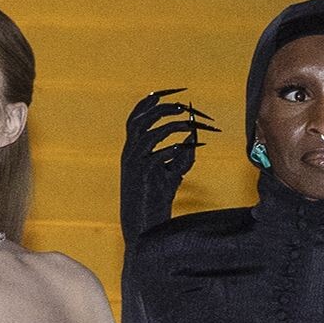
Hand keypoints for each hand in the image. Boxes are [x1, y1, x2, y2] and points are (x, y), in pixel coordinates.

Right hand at [121, 87, 216, 237]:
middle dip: (163, 108)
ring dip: (172, 127)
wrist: (143, 230)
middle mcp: (129, 153)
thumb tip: (194, 138)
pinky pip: (156, 156)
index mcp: (132, 149)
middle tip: (184, 106)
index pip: (136, 116)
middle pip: (141, 119)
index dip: (152, 101)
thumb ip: (181, 156)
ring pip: (150, 134)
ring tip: (189, 125)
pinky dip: (173, 149)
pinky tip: (186, 147)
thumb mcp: (171, 174)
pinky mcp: (141, 177)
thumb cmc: (155, 201)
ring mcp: (133, 165)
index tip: (174, 92)